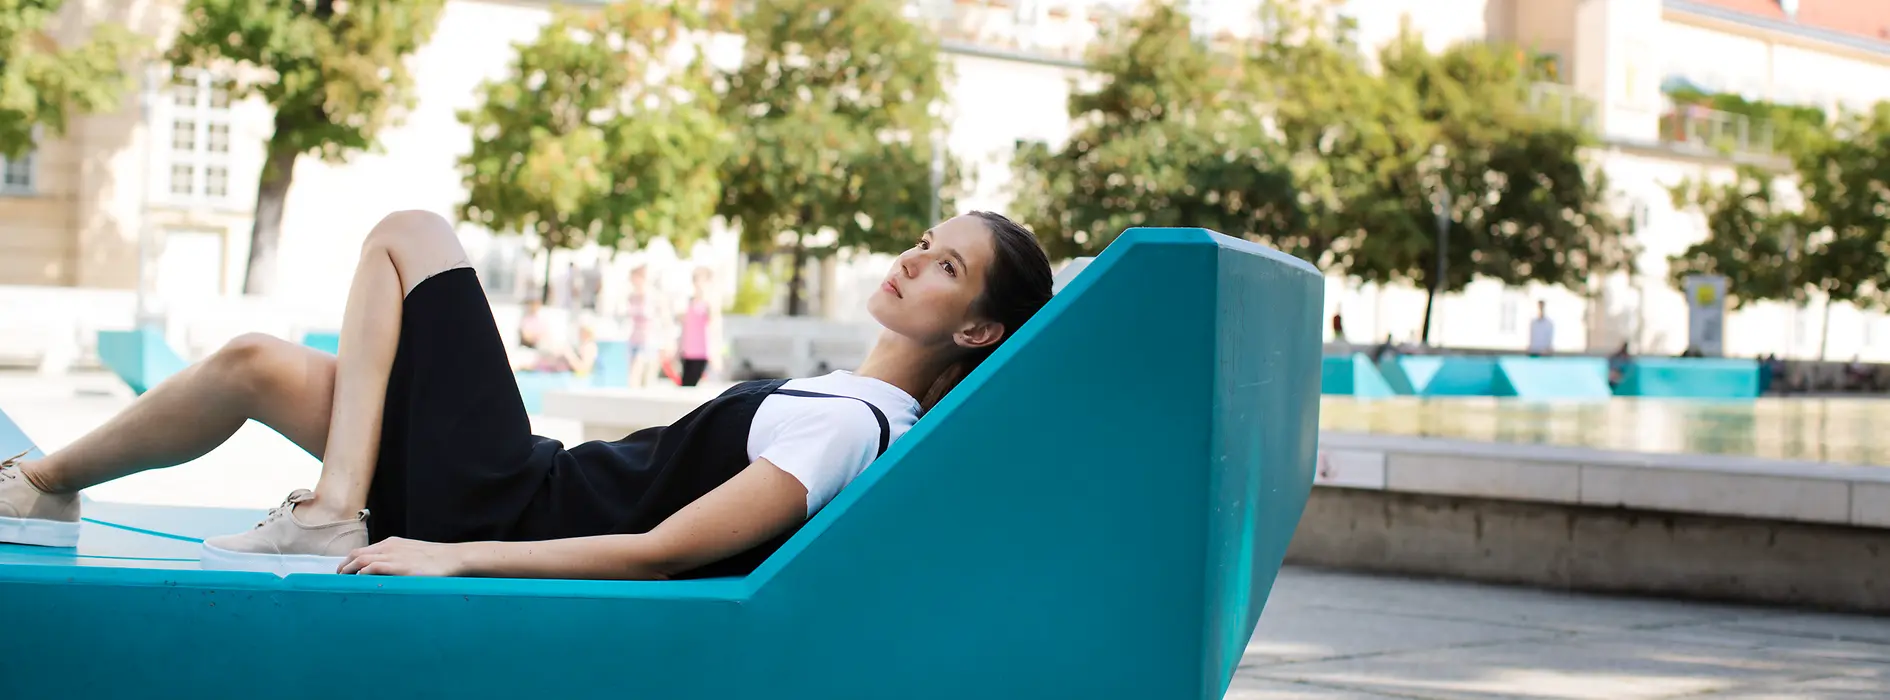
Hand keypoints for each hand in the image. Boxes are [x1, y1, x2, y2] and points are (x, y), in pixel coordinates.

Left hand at [338, 537, 468, 576]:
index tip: (344, 572)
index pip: (363, 550)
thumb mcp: (413, 555)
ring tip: (342, 582)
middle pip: (357, 553)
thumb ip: (398, 560)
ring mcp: (394, 556)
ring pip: (361, 560)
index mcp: (392, 544)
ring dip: (348, 570)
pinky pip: (373, 568)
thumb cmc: (436, 559)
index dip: (349, 561)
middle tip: (338, 579)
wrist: (453, 558)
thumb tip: (387, 574)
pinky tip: (358, 581)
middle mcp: (389, 547)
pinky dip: (362, 574)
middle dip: (343, 566)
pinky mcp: (400, 566)